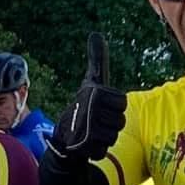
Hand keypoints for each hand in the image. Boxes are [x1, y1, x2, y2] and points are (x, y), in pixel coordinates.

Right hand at [51, 32, 126, 164]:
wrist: (62, 136)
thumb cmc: (83, 106)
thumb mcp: (91, 82)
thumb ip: (97, 60)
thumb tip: (96, 34)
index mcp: (95, 91)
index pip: (122, 103)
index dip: (114, 108)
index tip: (100, 106)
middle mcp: (91, 107)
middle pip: (120, 121)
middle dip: (110, 124)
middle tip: (94, 121)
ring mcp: (87, 127)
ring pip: (113, 136)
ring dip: (104, 138)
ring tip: (90, 132)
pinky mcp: (83, 146)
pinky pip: (103, 150)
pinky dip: (96, 150)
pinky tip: (86, 144)